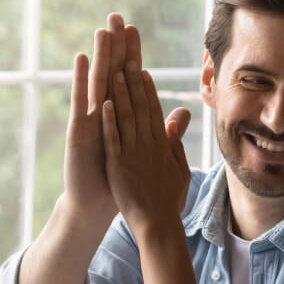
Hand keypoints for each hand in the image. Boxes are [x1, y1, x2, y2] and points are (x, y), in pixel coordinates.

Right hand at [63, 13, 143, 224]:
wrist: (93, 204)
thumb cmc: (119, 181)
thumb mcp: (146, 152)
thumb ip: (164, 130)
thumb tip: (182, 115)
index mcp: (121, 118)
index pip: (129, 81)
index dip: (133, 56)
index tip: (136, 31)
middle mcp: (102, 114)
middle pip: (112, 73)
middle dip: (116, 47)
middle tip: (118, 17)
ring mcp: (90, 120)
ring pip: (97, 81)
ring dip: (100, 55)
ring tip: (103, 29)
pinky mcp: (79, 130)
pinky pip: (81, 102)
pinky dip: (81, 80)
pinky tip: (83, 58)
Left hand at [101, 57, 191, 231]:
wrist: (157, 224)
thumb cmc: (169, 199)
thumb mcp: (179, 168)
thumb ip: (176, 142)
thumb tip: (180, 120)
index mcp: (162, 145)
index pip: (154, 110)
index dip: (147, 89)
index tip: (141, 69)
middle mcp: (148, 145)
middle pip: (140, 107)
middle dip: (132, 81)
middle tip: (126, 59)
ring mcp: (133, 154)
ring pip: (126, 118)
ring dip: (119, 94)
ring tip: (113, 71)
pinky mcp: (118, 166)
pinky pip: (113, 139)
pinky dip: (108, 121)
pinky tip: (103, 103)